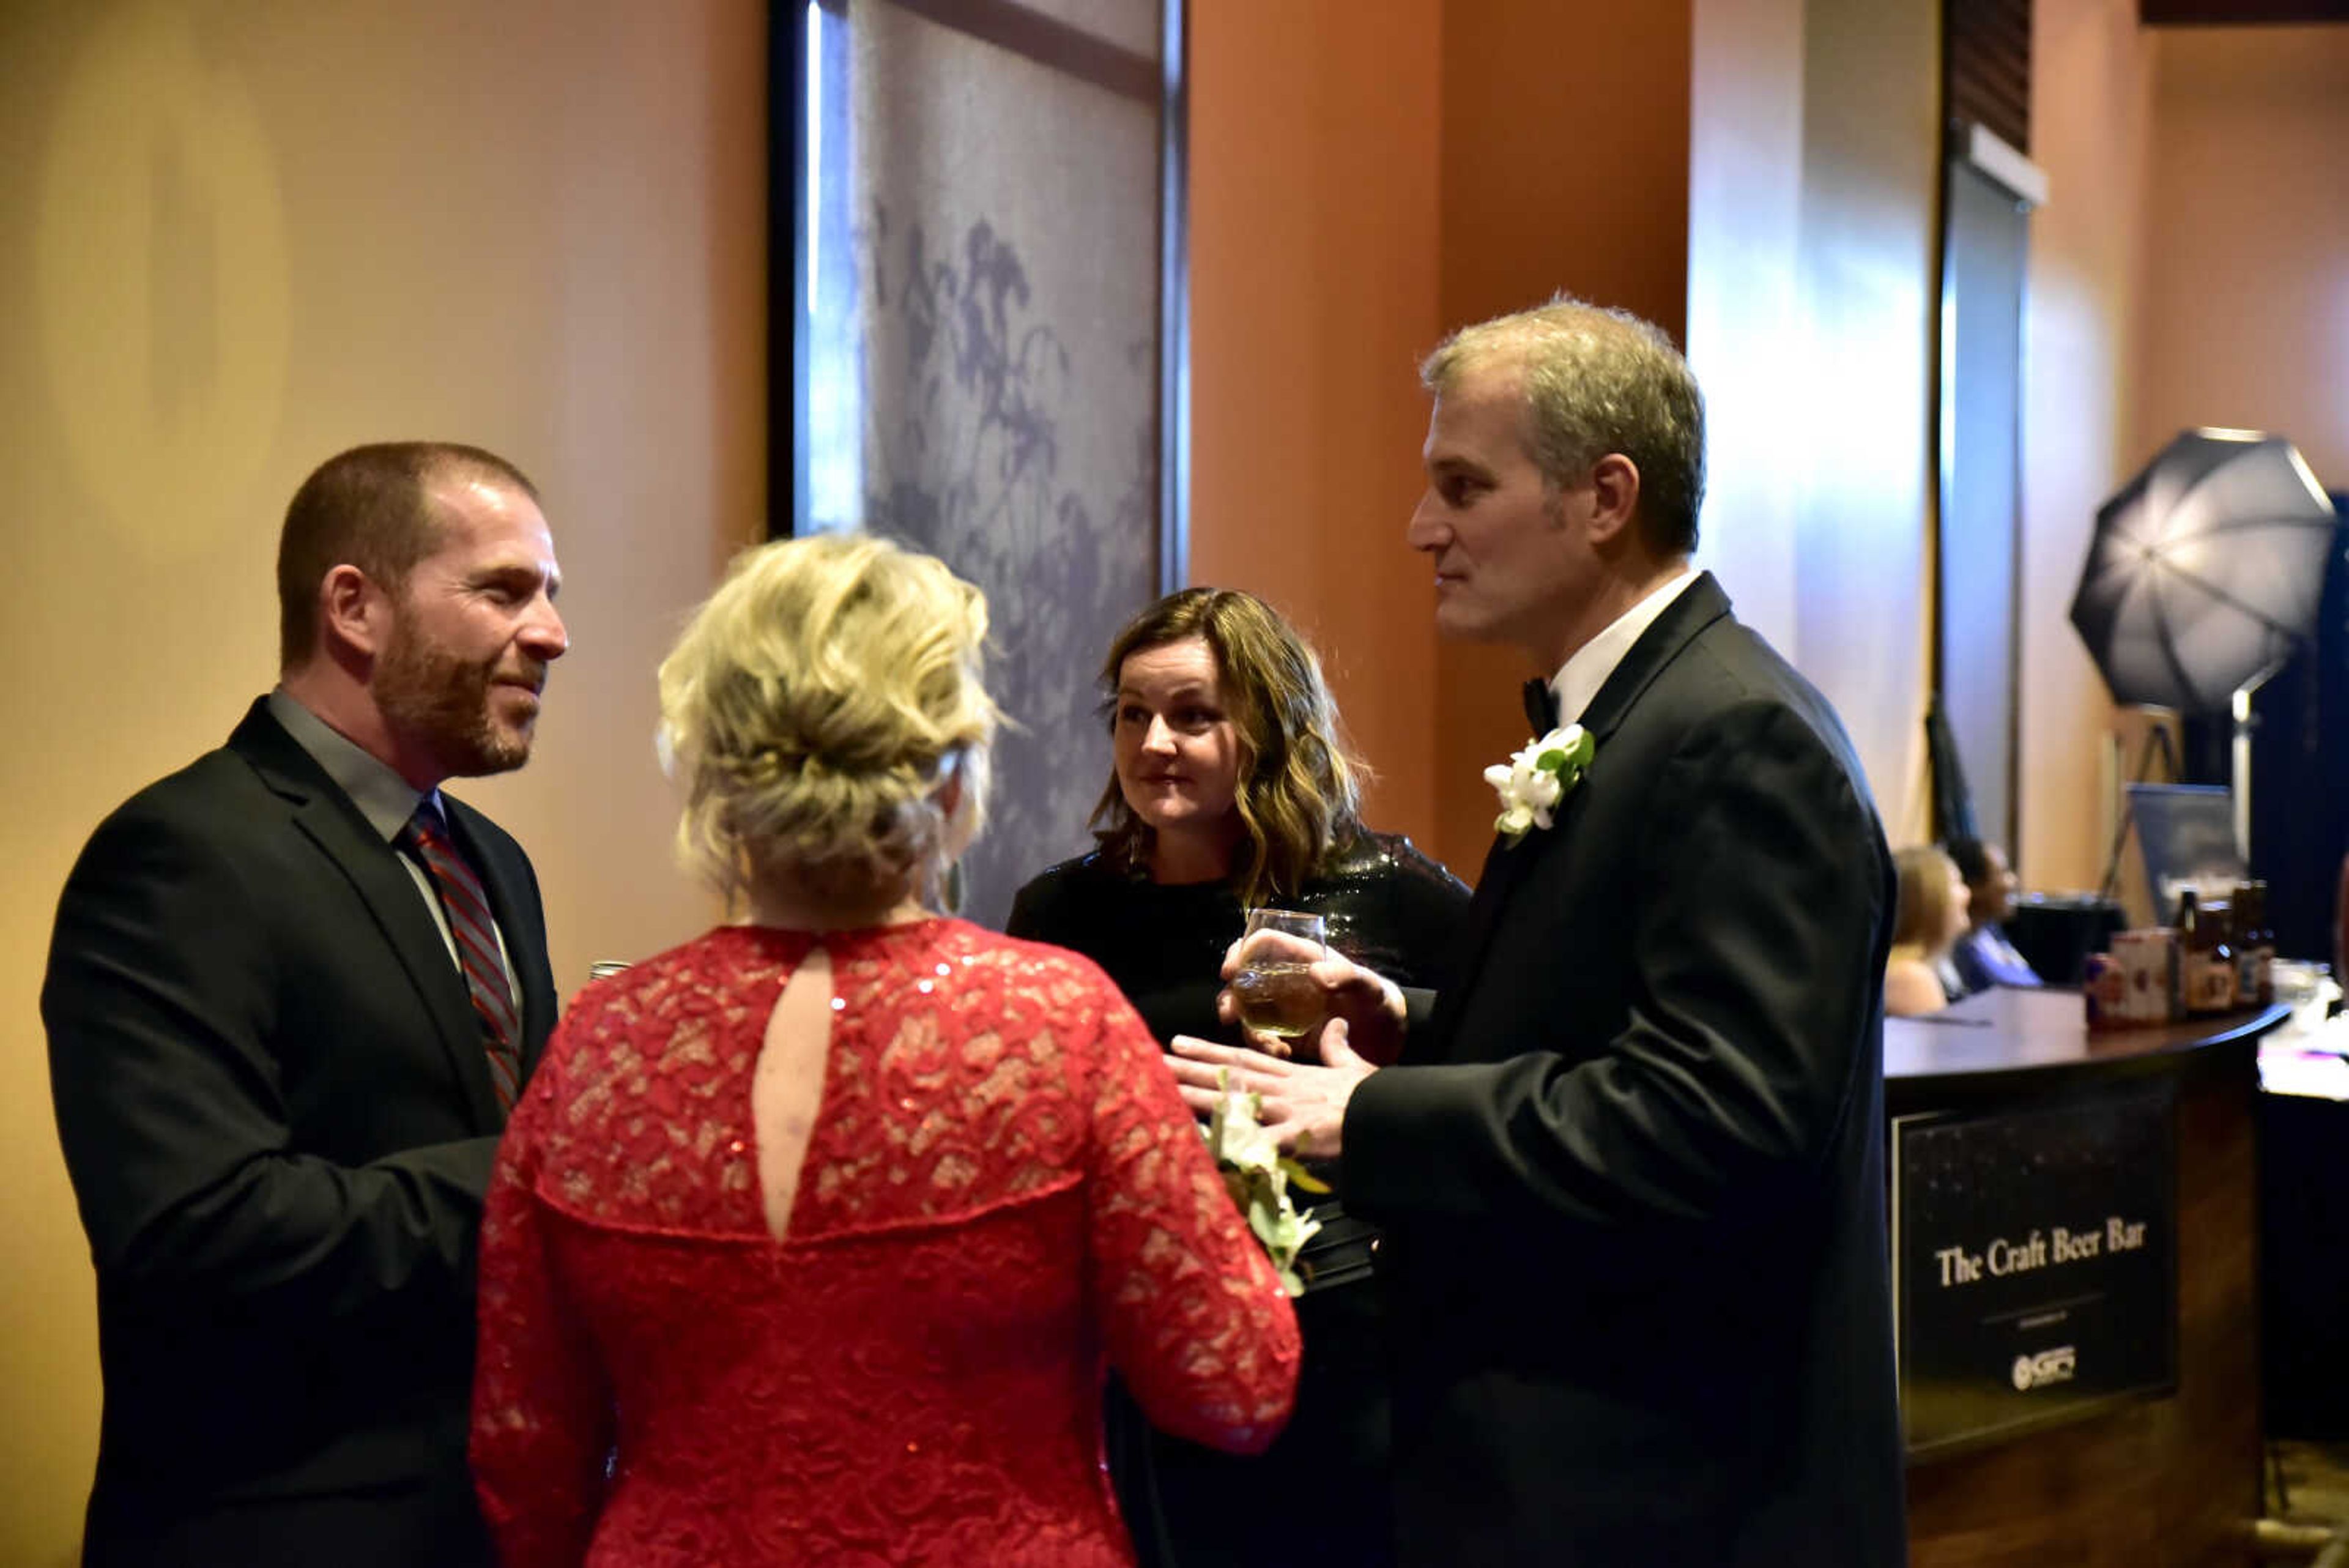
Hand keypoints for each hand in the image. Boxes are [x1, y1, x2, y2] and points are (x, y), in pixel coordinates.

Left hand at [1169, 1020, 1376, 1158]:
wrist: (1394, 1116)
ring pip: (1233, 1100)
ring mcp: (1287, 1111)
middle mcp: (1283, 1089)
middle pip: (1228, 1075)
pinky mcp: (1297, 1137)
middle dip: (1188, 1069)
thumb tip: (1337, 1024)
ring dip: (1196, 1096)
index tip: (1178, 1042)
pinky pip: (1258, 1143)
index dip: (1209, 1050)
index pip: (1243, 1057)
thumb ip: (1338, 1048)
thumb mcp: (1353, 1068)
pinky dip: (1234, 1145)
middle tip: (1150, 1060)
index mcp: (1293, 1076)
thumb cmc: (1374, 1097)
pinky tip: (1206, 1146)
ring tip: (1161, 1090)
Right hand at [1216, 934, 1406, 1065]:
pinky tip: (1281, 1054)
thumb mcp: (1368, 987)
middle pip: (1244, 979)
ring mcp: (1284, 1009)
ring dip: (1244, 1027)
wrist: (1388, 1040)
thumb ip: (1347, 976)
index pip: (1264, 943)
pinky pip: (1261, 1038)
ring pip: (1246, 1011)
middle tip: (1229, 1014)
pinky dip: (1262, 1047)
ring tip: (1266, 1044)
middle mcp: (1286, 981)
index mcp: (1304, 959)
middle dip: (1230, 995)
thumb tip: (1316, 973)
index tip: (1231, 970)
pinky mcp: (1286, 1035)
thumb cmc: (1379, 1003)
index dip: (1241, 951)